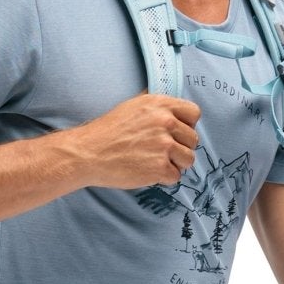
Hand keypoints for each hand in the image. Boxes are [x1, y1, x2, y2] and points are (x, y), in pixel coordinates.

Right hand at [65, 93, 201, 190]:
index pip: (194, 113)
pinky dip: (164, 178)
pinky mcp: (159, 167)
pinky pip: (176, 176)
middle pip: (193, 139)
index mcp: (160, 105)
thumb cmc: (108, 132)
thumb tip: (171, 109)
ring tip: (156, 162)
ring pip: (189, 159)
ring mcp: (164, 145)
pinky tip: (148, 171)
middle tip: (161, 152)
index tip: (177, 133)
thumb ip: (156, 107)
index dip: (187, 125)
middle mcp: (165, 122)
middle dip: (180, 148)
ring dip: (175, 164)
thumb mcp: (133, 106)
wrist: (89, 153)